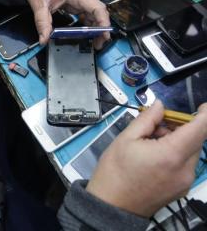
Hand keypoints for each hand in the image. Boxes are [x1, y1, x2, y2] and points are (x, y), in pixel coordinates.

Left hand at [25, 0, 109, 47]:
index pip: (97, 8)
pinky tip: (85, 34)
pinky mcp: (75, 3)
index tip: (104, 35)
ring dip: (95, 28)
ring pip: (94, 15)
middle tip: (98, 44)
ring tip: (94, 42)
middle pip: (98, 13)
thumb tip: (44, 39)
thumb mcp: (39, 5)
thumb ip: (43, 23)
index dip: (103, 22)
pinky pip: (86, 15)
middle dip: (101, 29)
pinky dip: (87, 25)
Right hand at [86, 101, 206, 217]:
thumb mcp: (126, 138)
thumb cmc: (116, 172)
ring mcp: (185, 181)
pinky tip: (153, 154)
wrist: (112, 205)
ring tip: (149, 141)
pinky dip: (174, 153)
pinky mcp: (181, 188)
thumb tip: (160, 106)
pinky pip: (185, 163)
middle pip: (194, 139)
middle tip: (154, 124)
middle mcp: (184, 170)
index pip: (200, 130)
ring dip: (175, 139)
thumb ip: (147, 119)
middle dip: (178, 127)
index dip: (205, 115)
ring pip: (189, 150)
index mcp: (171, 155)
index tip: (203, 106)